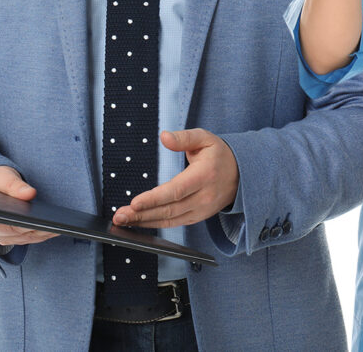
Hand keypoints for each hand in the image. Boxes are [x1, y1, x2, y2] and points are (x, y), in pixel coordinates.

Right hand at [0, 166, 57, 246]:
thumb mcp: (0, 177)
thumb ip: (13, 184)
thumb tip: (29, 193)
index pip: (12, 227)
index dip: (31, 225)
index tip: (48, 222)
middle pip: (22, 235)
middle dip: (42, 229)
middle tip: (61, 224)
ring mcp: (0, 237)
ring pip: (27, 238)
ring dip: (44, 233)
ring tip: (62, 225)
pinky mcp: (9, 237)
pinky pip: (27, 238)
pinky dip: (41, 233)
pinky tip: (55, 227)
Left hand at [114, 129, 239, 228]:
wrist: (243, 174)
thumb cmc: (220, 155)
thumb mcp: (205, 138)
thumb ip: (184, 138)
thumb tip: (164, 137)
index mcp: (205, 175)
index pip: (176, 191)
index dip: (154, 199)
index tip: (134, 203)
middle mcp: (204, 196)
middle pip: (169, 209)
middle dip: (142, 214)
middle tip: (119, 216)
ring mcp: (202, 209)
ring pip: (170, 220)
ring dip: (145, 222)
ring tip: (123, 221)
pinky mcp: (198, 216)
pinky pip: (175, 224)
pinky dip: (155, 225)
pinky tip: (140, 223)